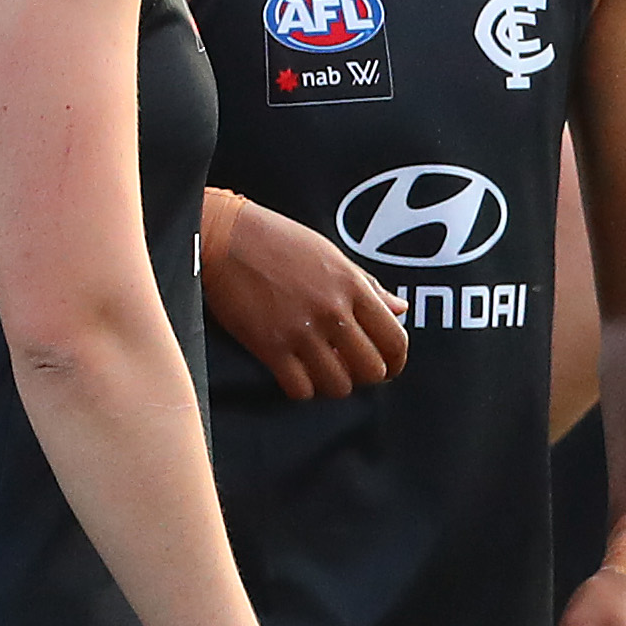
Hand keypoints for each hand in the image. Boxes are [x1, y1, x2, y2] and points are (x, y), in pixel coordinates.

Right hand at [205, 196, 407, 397]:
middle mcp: (332, 311)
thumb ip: (367, 286)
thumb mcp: (331, 254)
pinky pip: (301, 389)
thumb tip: (399, 309)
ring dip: (334, 385)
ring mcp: (301, 331)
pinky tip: (297, 375)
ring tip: (323, 372)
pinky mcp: (270, 347)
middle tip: (352, 370)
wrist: (225, 236)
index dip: (396, 361)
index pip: (394, 339)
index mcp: (351, 285)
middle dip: (366, 377)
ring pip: (338, 386)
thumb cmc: (278, 240)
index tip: (388, 367)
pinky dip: (303, 389)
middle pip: (372, 370)